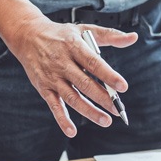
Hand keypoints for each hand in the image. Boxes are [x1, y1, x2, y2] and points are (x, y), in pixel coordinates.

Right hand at [7, 19, 137, 136]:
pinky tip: (72, 131)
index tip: (122, 86)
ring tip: (105, 120)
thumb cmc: (60, 34)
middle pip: (85, 83)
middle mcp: (62, 63)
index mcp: (74, 46)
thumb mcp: (84, 29)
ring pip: (72, 97)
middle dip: (103, 98)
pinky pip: (54, 106)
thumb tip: (133, 38)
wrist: (27, 36)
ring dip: (88, 111)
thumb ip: (110, 35)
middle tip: (117, 109)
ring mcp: (52, 77)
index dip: (108, 75)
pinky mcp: (44, 88)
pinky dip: (62, 119)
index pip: (94, 63)